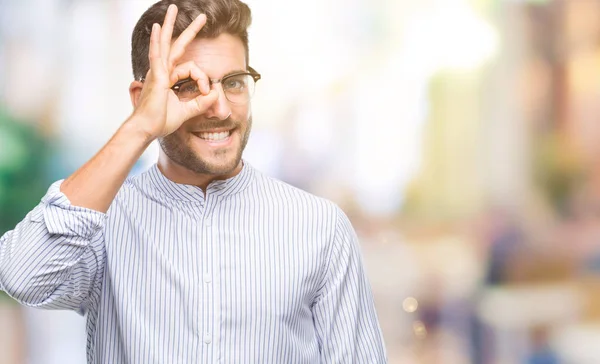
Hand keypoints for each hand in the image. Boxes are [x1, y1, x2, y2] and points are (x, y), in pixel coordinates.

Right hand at [131, 4, 217, 138]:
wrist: (147, 129)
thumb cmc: (161, 121)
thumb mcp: (187, 111)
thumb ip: (201, 103)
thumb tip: (215, 93)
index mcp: (169, 78)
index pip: (192, 69)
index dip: (203, 79)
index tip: (206, 93)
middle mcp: (162, 71)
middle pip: (177, 45)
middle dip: (190, 30)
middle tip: (203, 17)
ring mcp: (157, 72)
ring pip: (166, 44)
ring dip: (171, 25)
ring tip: (174, 8)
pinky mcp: (156, 77)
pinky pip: (157, 55)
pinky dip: (158, 41)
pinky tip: (159, 27)